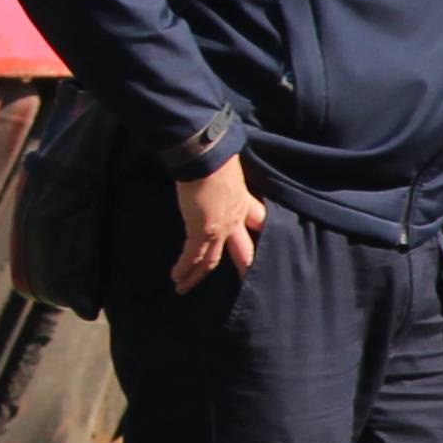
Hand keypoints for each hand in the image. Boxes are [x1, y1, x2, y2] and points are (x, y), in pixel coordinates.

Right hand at [171, 158, 266, 293]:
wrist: (206, 155)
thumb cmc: (216, 156)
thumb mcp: (230, 171)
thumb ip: (227, 180)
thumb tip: (220, 174)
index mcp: (244, 203)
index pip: (260, 223)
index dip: (264, 236)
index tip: (266, 248)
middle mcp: (234, 220)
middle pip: (244, 252)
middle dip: (245, 269)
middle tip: (248, 286)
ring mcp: (219, 228)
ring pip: (211, 260)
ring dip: (198, 275)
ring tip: (187, 287)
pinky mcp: (200, 230)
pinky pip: (192, 256)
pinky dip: (184, 268)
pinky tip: (176, 278)